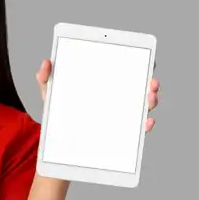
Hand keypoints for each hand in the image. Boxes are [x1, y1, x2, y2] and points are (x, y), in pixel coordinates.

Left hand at [36, 59, 159, 131]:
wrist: (57, 141)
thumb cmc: (59, 111)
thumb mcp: (51, 93)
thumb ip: (47, 78)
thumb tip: (46, 62)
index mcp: (104, 84)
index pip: (126, 71)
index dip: (140, 63)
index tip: (148, 58)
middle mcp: (117, 98)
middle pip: (141, 88)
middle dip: (151, 83)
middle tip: (152, 81)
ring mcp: (121, 116)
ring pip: (144, 107)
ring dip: (151, 101)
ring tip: (150, 99)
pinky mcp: (121, 133)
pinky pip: (138, 130)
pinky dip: (146, 126)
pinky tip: (147, 122)